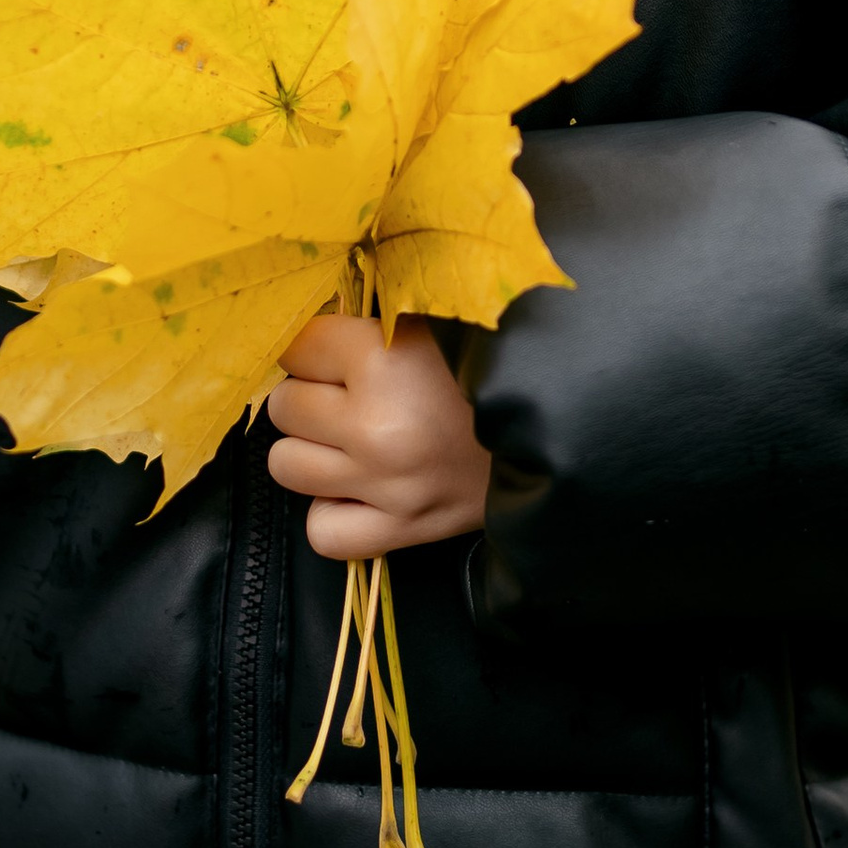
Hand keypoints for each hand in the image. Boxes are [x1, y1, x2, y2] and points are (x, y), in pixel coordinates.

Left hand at [266, 313, 490, 560]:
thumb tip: (307, 325)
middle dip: (312, 395)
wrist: (562, 423)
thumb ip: (371, 316)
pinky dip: (332, 511)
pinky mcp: (404, 529)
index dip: (316, 346)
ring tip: (350, 438)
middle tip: (351, 393)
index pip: (297, 346)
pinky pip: (323, 531)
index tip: (343, 349)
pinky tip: (357, 488)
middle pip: (285, 406)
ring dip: (312, 450)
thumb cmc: (495, 363)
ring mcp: (386, 484)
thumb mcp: (432, 318)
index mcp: (383, 358)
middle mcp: (376, 425)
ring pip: (286, 465)